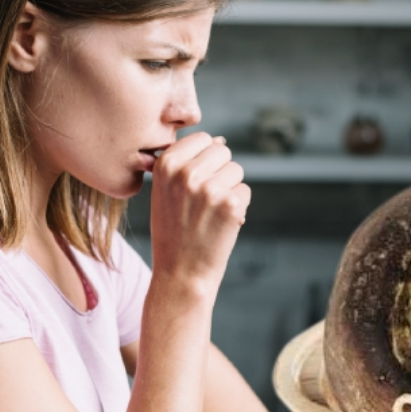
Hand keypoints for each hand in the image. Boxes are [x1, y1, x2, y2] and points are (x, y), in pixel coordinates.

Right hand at [148, 132, 250, 294]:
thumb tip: (220, 140)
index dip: (204, 160)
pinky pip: (245, 191)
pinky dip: (239, 206)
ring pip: (236, 170)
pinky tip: (221, 223)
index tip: (193, 184)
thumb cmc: (174, 230)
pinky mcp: (231, 204)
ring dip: (230, 189)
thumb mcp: (165, 191)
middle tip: (203, 201)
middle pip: (222, 151)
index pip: (203, 139)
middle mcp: (186, 172)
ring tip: (210, 213)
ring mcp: (210, 188)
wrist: (181, 272)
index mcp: (167, 164)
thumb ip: (186, 163)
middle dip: (219, 172)